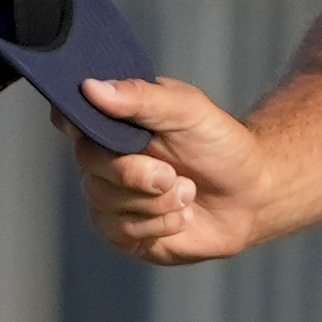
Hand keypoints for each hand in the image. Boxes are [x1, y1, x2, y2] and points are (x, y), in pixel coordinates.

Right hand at [58, 77, 272, 265]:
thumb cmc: (219, 145)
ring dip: (157, 201)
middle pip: (89, 163)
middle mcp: (104, 159)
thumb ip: (142, 98)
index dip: (74, 122)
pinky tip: (182, 215)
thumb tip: (92, 88)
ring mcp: (110, 197)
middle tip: (171, 173)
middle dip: (134, 172)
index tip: (90, 127)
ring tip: (187, 192)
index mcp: (115, 122)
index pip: (71, 116)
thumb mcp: (189, 111)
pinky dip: (161, 224)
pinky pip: (123, 232)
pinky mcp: (123, 233)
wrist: (250, 196)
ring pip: (105, 202)